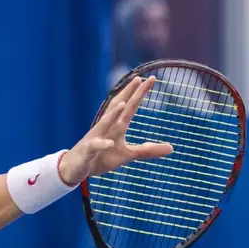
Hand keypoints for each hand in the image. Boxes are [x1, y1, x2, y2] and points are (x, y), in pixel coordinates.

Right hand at [58, 76, 173, 185]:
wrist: (76, 168)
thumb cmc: (101, 158)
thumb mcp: (127, 155)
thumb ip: (148, 150)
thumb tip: (172, 148)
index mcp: (116, 126)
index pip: (129, 107)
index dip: (139, 94)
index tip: (151, 79)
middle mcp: (106, 128)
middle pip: (117, 108)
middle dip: (127, 95)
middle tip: (138, 79)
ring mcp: (96, 138)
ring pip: (104, 124)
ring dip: (112, 115)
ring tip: (123, 104)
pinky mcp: (88, 152)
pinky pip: (95, 147)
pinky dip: (101, 144)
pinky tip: (109, 143)